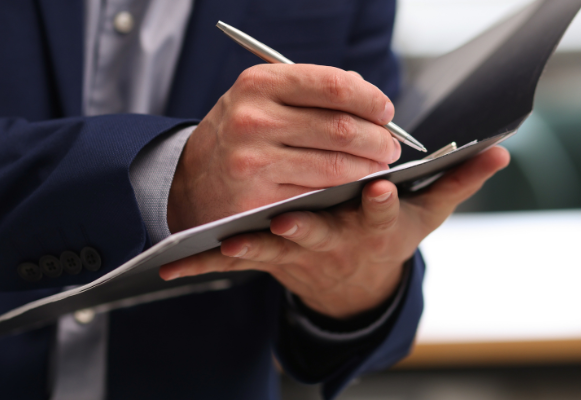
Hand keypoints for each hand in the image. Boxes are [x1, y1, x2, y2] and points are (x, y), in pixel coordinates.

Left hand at [161, 146, 510, 318]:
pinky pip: (235, 260)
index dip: (381, 201)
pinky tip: (176, 267)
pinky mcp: (269, 256)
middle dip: (307, 230)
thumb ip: (457, 180)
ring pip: (271, 252)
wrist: (352, 280)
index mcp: (374, 227)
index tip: (379, 186)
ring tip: (225, 247)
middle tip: (290, 222)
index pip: (381, 212)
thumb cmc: (388, 235)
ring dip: (249, 251)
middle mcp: (335, 241)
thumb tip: (498, 150)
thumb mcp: (426, 214)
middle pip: (321, 235)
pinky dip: (206, 263)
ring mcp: (298, 252)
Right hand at [167, 64, 402, 232]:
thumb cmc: (238, 135)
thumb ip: (311, 92)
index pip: (333, 86)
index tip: (386, 111)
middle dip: (378, 139)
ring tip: (379, 167)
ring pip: (336, 166)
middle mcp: (253, 119)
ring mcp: (253, 161)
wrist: (189, 182)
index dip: (370, 99)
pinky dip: (345, 193)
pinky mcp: (257, 200)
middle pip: (341, 127)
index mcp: (258, 84)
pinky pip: (319, 196)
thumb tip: (368, 96)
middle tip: (391, 146)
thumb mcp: (261, 98)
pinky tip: (353, 188)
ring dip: (369, 168)